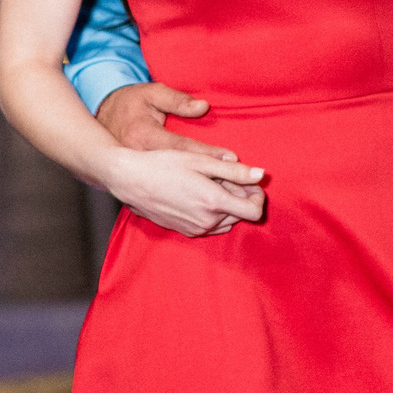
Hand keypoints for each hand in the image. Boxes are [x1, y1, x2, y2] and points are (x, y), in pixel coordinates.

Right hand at [100, 147, 266, 236]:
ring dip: (227, 205)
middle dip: (240, 196)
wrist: (130, 180)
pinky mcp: (185, 231)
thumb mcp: (200, 161)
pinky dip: (213, 212)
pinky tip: (198, 195)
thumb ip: (234, 171)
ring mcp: (195, 229)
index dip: (258, 196)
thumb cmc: (163, 164)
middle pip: (241, 215)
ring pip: (227, 221)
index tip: (249, 182)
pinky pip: (211, 226)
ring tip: (210, 185)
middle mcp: (207, 221)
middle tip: (225, 176)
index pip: (254, 211)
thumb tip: (261, 175)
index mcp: (213, 202)